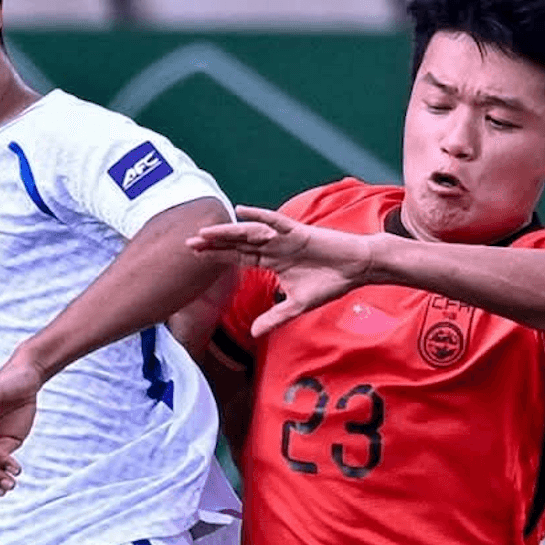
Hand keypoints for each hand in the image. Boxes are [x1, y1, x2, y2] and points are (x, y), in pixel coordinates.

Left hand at [187, 205, 374, 335]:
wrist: (356, 268)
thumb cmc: (328, 283)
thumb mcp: (297, 306)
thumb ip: (275, 317)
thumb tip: (253, 333)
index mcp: (270, 261)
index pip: (237, 257)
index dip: (217, 257)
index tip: (195, 257)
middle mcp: (272, 246)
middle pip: (237, 244)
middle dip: (214, 244)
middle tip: (188, 243)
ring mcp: (283, 238)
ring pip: (249, 233)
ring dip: (227, 232)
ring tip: (206, 233)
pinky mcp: (298, 232)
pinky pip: (275, 222)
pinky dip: (259, 217)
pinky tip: (242, 211)